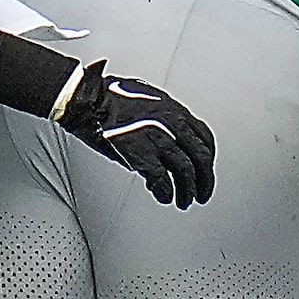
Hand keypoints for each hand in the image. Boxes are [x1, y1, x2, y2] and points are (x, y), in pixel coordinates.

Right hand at [55, 61, 217, 206]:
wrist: (90, 101)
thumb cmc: (111, 97)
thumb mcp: (149, 100)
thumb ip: (163, 120)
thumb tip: (166, 139)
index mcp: (176, 111)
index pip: (205, 138)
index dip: (208, 158)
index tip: (205, 169)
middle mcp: (173, 125)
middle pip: (201, 158)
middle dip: (205, 180)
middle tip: (202, 194)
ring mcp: (159, 140)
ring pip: (185, 172)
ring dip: (187, 192)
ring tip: (184, 202)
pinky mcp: (142, 155)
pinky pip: (162, 181)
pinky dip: (166, 193)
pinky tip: (164, 198)